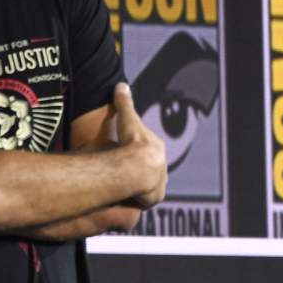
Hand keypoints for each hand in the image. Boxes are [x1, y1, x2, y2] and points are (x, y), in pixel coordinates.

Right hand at [112, 82, 166, 207]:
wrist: (139, 167)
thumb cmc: (133, 141)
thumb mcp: (126, 119)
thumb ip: (124, 103)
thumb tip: (121, 84)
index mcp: (156, 148)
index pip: (145, 148)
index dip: (135, 150)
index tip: (126, 151)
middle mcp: (162, 166)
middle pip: (149, 167)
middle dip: (138, 170)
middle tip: (124, 172)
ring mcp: (159, 183)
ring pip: (147, 185)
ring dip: (138, 187)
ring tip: (124, 188)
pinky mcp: (154, 197)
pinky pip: (144, 199)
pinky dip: (136, 198)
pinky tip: (126, 197)